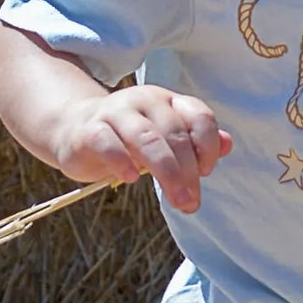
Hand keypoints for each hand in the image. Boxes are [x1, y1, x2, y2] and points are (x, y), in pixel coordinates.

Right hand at [57, 85, 231, 213]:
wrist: (74, 128)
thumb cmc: (128, 139)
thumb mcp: (164, 139)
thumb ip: (195, 142)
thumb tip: (227, 144)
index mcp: (168, 102)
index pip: (199, 116)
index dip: (207, 145)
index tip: (206, 172)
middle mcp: (145, 101)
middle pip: (174, 133)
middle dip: (187, 170)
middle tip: (191, 201)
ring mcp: (116, 112)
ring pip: (146, 137)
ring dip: (166, 170)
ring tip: (176, 199)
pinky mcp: (90, 128)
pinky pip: (108, 142)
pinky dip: (122, 160)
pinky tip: (131, 179)